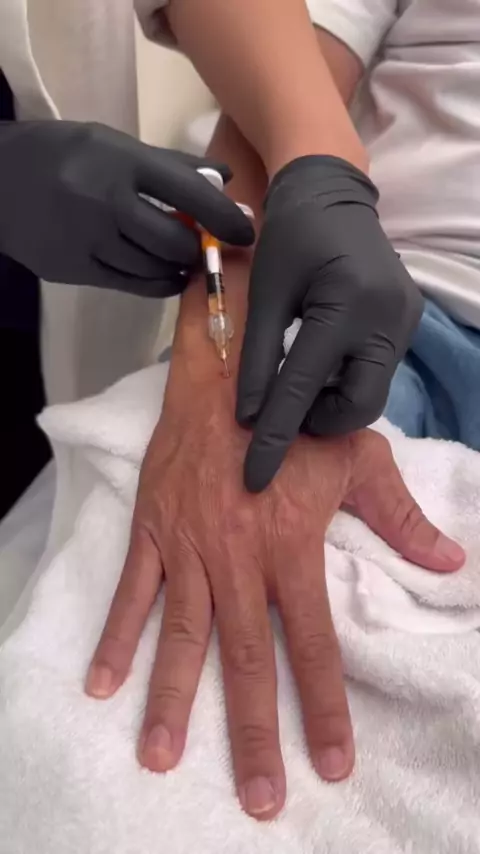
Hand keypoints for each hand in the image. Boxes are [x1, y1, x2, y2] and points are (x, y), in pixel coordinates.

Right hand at [0, 121, 252, 293]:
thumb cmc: (62, 154)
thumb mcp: (112, 144)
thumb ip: (168, 164)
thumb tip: (222, 179)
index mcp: (119, 162)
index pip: (187, 191)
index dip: (224, 216)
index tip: (248, 230)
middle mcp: (105, 204)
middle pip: (173, 240)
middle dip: (199, 248)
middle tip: (209, 247)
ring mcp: (88, 241)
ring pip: (154, 268)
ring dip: (179, 267)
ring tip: (185, 258)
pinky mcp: (76, 270)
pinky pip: (132, 285)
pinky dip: (157, 282)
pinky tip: (163, 273)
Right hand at [85, 351, 462, 820]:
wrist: (228, 373)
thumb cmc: (296, 416)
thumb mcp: (359, 458)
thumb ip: (399, 517)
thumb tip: (449, 563)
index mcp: (292, 546)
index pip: (312, 643)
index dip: (325, 707)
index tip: (330, 763)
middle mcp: (238, 559)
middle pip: (248, 659)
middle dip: (253, 732)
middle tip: (257, 798)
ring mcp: (189, 548)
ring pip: (182, 638)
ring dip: (174, 701)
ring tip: (164, 759)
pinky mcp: (154, 533)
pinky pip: (132, 594)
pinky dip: (116, 640)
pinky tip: (103, 685)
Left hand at [236, 154, 423, 491]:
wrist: (332, 194)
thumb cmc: (289, 238)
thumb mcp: (264, 295)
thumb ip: (258, 358)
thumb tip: (250, 420)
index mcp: (345, 304)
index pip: (304, 387)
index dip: (276, 436)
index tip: (254, 477)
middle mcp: (388, 319)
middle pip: (359, 406)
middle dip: (318, 422)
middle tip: (285, 409)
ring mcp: (405, 323)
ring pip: (370, 394)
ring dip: (332, 403)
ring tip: (299, 384)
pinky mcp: (407, 324)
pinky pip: (376, 373)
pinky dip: (344, 382)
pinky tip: (321, 366)